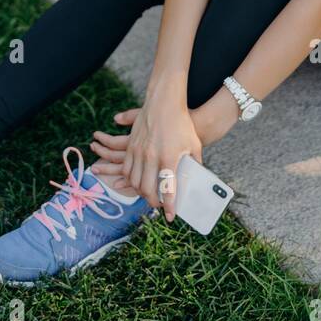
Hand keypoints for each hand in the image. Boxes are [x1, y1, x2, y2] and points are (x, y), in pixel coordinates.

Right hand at [90, 103, 199, 221]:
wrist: (164, 103)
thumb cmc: (182, 123)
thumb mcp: (193, 145)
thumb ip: (194, 164)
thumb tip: (194, 180)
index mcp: (169, 158)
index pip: (168, 190)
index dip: (169, 206)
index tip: (170, 217)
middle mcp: (151, 157)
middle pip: (147, 190)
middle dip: (153, 203)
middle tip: (160, 205)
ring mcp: (139, 152)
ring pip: (135, 182)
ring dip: (141, 193)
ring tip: (150, 195)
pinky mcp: (131, 147)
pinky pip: (126, 170)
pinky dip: (130, 180)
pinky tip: (138, 182)